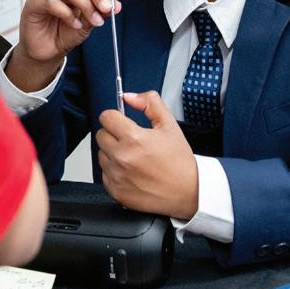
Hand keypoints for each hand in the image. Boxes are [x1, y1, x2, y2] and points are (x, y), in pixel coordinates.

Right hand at [7, 0, 120, 91]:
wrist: (48, 50)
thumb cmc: (65, 32)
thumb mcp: (89, 23)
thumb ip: (100, 12)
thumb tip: (116, 5)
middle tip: (105, 8)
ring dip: (84, 3)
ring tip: (93, 19)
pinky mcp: (33, 4)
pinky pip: (51, 2)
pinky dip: (67, 14)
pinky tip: (75, 24)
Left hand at [96, 91, 197, 218]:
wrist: (188, 192)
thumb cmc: (179, 161)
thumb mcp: (169, 125)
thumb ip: (149, 103)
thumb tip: (128, 96)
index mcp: (134, 138)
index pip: (106, 117)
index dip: (116, 117)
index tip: (122, 122)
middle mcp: (122, 157)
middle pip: (101, 135)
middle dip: (114, 134)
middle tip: (131, 141)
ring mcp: (117, 175)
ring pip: (101, 155)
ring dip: (113, 153)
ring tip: (133, 158)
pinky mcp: (115, 190)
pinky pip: (104, 174)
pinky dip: (114, 171)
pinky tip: (132, 172)